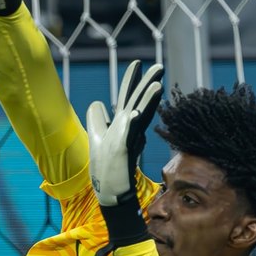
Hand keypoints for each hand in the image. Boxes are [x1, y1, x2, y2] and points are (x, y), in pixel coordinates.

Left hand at [86, 61, 163, 206]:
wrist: (111, 192)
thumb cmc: (106, 166)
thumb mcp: (96, 136)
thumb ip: (97, 119)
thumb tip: (98, 103)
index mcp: (121, 124)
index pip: (127, 97)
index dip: (131, 81)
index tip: (136, 62)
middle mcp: (127, 130)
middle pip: (137, 102)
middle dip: (146, 84)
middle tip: (158, 67)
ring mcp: (125, 141)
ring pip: (138, 117)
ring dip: (146, 101)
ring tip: (157, 85)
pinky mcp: (121, 154)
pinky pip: (126, 137)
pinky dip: (129, 126)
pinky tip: (132, 115)